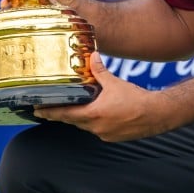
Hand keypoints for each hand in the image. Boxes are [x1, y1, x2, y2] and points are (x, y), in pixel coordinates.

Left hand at [33, 52, 172, 141]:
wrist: (157, 114)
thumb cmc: (136, 99)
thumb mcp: (115, 82)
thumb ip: (100, 71)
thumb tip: (92, 55)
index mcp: (94, 113)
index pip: (65, 114)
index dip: (50, 112)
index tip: (36, 110)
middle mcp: (96, 127)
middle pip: (72, 121)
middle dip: (60, 115)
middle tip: (47, 109)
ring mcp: (104, 134)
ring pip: (84, 126)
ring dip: (77, 118)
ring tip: (71, 109)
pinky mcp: (112, 136)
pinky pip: (97, 129)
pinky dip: (92, 122)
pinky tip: (95, 114)